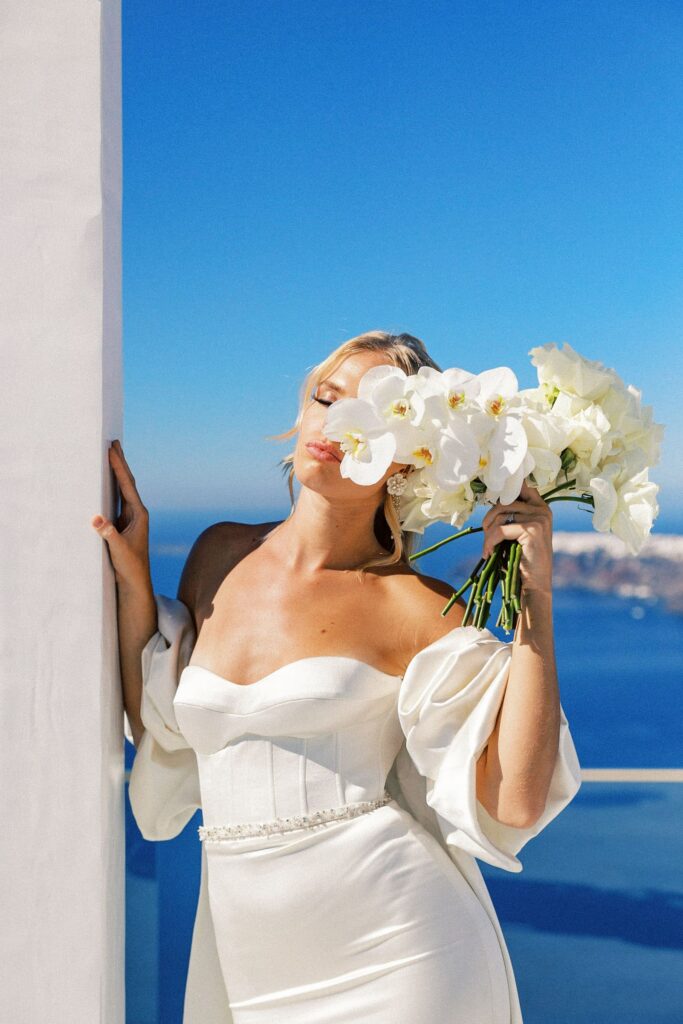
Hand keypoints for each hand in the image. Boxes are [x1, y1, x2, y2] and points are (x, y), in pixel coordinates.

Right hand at [91, 440, 151, 587]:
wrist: (135, 580)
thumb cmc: (130, 565)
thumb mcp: (118, 549)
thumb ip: (108, 534)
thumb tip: (96, 518)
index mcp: (139, 514)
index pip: (128, 485)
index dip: (119, 467)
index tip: (112, 451)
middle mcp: (137, 512)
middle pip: (128, 482)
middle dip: (120, 462)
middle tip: (114, 442)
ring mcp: (130, 517)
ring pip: (123, 488)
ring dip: (117, 471)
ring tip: (111, 454)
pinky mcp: (123, 523)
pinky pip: (117, 498)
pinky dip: (112, 485)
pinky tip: (106, 479)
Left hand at [480, 479, 552, 594]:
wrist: (534, 584)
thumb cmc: (522, 559)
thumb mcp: (517, 533)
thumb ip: (510, 515)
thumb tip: (491, 499)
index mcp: (541, 507)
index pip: (521, 487)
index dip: (504, 490)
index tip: (491, 501)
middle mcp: (542, 509)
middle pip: (504, 502)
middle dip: (490, 519)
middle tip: (486, 536)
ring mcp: (539, 518)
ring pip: (500, 515)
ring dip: (488, 532)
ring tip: (488, 547)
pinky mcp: (532, 529)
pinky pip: (500, 530)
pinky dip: (490, 541)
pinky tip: (489, 553)